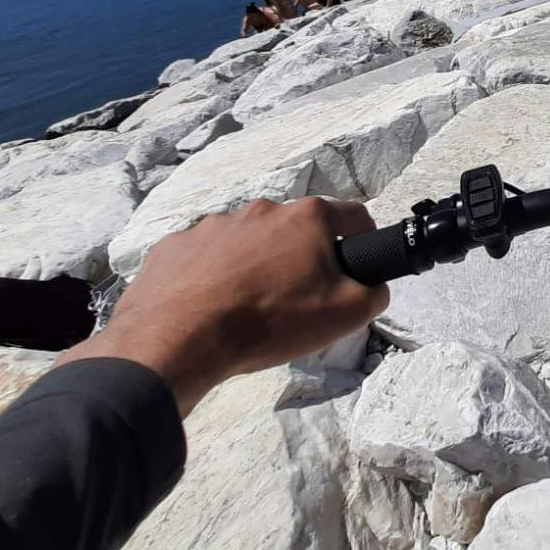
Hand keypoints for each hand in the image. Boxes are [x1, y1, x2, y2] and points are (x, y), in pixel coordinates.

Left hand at [61, 197, 388, 414]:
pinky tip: (212, 308)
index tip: (359, 266)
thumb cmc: (270, 321)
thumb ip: (374, 293)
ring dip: (256, 266)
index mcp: (306, 218)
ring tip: (250, 309)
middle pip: (296, 230)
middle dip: (303, 258)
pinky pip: (205, 257)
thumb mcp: (346, 315)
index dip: (365, 240)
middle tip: (299, 301)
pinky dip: (213, 276)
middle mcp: (260, 210)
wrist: (178, 338)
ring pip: (249, 243)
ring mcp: (212, 224)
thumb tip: (373, 285)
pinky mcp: (175, 246)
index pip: (354, 216)